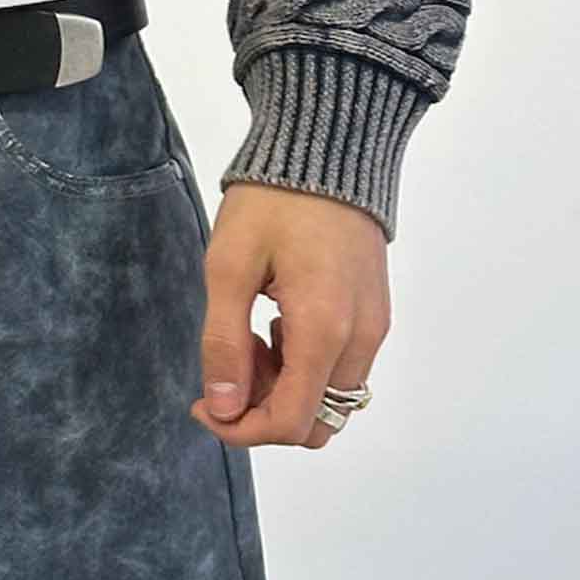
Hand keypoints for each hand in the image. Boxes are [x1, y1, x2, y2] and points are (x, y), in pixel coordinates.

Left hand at [189, 181, 389, 451]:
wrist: (328, 150)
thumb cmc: (272, 202)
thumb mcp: (228, 268)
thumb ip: (224, 344)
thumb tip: (223, 409)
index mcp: (324, 330)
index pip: (291, 423)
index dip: (242, 430)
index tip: (203, 404)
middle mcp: (361, 339)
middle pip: (316, 423)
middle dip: (263, 412)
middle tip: (227, 364)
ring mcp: (374, 328)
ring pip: (330, 399)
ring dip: (284, 388)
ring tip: (248, 335)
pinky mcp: (376, 314)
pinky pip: (342, 368)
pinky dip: (304, 366)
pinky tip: (274, 321)